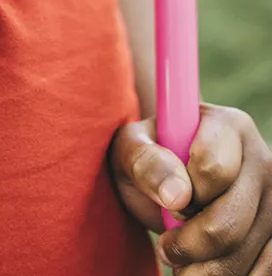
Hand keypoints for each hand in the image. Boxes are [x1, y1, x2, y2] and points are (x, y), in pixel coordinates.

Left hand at [110, 105, 271, 270]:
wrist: (169, 183)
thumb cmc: (148, 160)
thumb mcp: (131, 149)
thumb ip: (145, 162)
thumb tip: (176, 195)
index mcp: (227, 127)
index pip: (213, 168)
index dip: (186, 195)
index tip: (170, 203)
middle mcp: (260, 160)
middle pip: (231, 219)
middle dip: (191, 245)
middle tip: (168, 248)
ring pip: (248, 251)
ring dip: (209, 271)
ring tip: (184, 266)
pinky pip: (266, 268)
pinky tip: (207, 272)